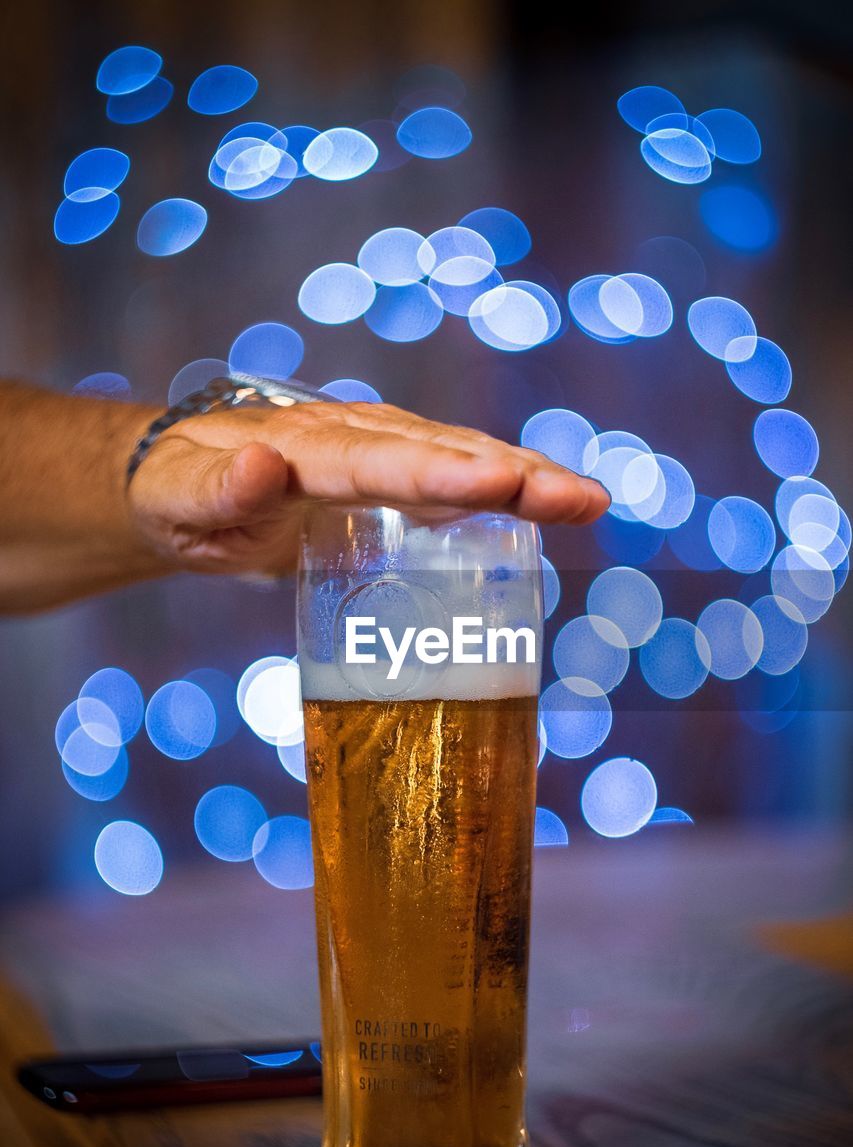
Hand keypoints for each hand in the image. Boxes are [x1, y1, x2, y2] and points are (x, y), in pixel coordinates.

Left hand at [128, 400, 609, 573]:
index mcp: (301, 447)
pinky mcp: (393, 474)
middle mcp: (352, 436)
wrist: (188, 477)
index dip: (439, 476)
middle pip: (439, 453)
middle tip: (581, 499)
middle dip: (512, 476)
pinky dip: (507, 491)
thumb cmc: (178, 495)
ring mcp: (379, 449)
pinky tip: (556, 511)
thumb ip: (214, 490)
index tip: (498, 485)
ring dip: (526, 479)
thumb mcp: (175, 500)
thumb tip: (259, 463)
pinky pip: (456, 479)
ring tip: (589, 501)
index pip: (377, 462)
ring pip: (460, 459)